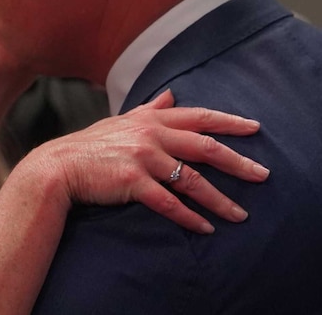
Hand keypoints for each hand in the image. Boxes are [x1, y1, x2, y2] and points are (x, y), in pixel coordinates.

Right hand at [25, 89, 269, 233]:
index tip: (255, 128)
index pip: (199, 117)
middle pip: (205, 147)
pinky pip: (168, 203)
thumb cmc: (90, 144)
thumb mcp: (121, 120)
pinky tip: (206, 228)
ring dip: (220, 199)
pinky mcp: (133, 182)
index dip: (228, 122)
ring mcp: (143, 158)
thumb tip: (170, 94)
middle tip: (263, 175)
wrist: (58, 166)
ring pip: (192, 179)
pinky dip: (189, 217)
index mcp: (152, 119)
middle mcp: (151, 135)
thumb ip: (149, 108)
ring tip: (241, 215)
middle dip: (238, 161)